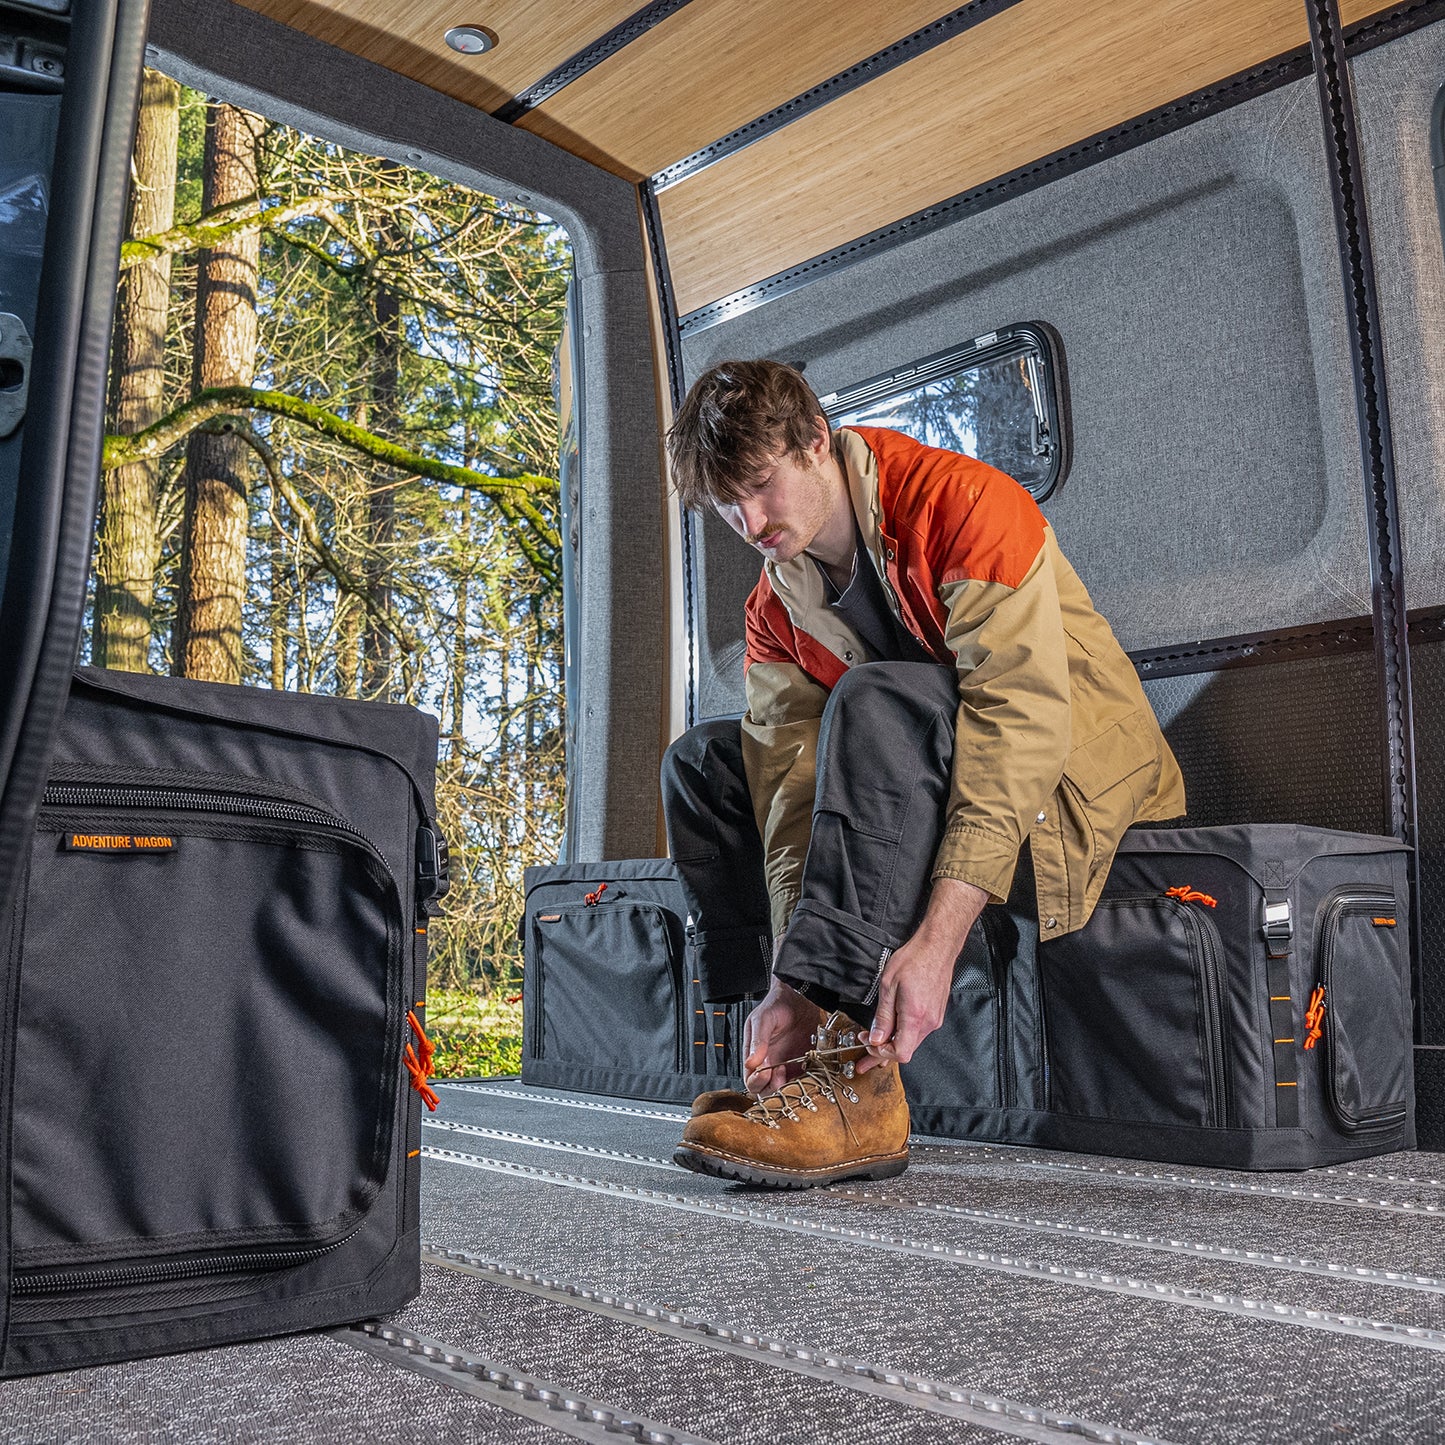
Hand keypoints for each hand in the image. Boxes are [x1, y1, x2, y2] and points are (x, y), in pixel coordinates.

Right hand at [742, 978, 821, 1092]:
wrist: (800, 996)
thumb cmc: (777, 1005)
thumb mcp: (762, 1019)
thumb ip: (757, 1041)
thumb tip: (751, 1062)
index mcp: (755, 1055)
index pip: (751, 1080)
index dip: (757, 1080)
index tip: (766, 1070)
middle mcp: (769, 1064)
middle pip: (765, 1090)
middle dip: (771, 1087)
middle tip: (780, 1072)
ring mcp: (787, 1065)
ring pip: (783, 1090)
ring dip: (787, 1086)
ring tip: (791, 1069)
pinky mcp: (803, 1065)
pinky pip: (801, 1082)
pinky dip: (802, 1082)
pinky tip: (803, 1069)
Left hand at [858, 877, 987, 1072]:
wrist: (937, 947)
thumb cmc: (913, 960)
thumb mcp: (888, 986)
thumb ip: (883, 1016)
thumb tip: (876, 1039)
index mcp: (915, 1016)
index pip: (901, 1052)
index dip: (881, 1053)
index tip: (867, 1044)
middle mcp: (928, 1022)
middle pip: (905, 1050)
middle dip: (882, 1053)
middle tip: (864, 1057)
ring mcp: (934, 1019)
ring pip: (911, 1042)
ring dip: (892, 1044)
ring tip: (874, 1043)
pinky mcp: (936, 1014)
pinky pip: (917, 1032)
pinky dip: (903, 1035)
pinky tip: (891, 1032)